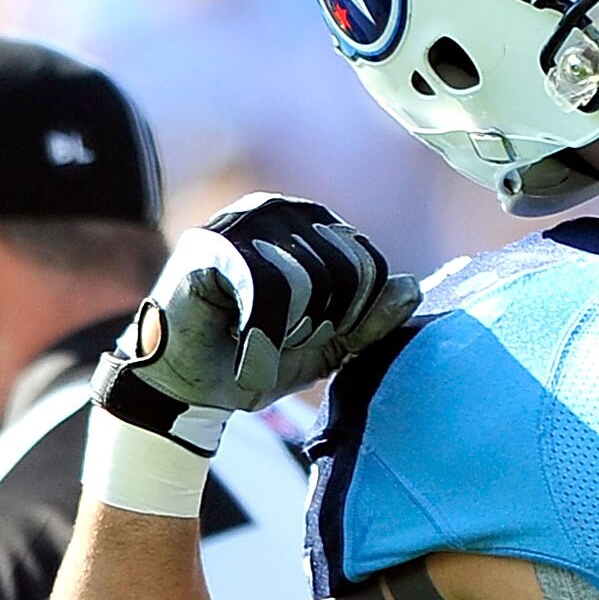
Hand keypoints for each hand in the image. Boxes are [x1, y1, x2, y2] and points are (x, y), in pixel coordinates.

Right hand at [93, 195, 419, 461]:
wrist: (184, 389)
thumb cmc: (252, 358)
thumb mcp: (327, 344)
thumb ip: (371, 319)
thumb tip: (414, 287)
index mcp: (308, 223)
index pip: (368, 263)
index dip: (352, 315)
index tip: (312, 336)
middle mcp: (276, 211)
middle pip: (346, 271)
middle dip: (320, 323)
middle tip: (280, 341)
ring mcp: (239, 222)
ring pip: (311, 279)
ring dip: (290, 329)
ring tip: (258, 339)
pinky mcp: (208, 247)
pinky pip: (268, 286)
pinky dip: (264, 329)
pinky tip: (241, 337)